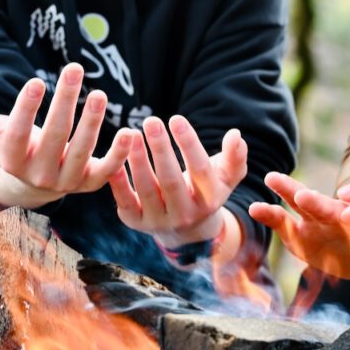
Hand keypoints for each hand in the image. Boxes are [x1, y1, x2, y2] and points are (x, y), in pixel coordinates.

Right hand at [0, 63, 133, 209]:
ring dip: (93, 122)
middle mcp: (40, 175)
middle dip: (65, 102)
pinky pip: (107, 170)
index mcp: (13, 160)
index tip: (35, 81)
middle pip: (55, 136)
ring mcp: (67, 181)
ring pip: (81, 150)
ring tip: (100, 93)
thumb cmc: (11, 147)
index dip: (26, 110)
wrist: (31, 183)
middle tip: (74, 68)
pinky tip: (129, 132)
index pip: (18, 134)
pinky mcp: (90, 184)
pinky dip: (119, 154)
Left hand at [109, 114, 246, 250]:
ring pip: (147, 190)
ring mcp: (160, 220)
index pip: (200, 170)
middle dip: (161, 149)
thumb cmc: (206, 191)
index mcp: (209, 200)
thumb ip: (235, 157)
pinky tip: (114, 160)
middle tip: (151, 121)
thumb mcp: (226, 178)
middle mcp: (185, 214)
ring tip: (131, 134)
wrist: (186, 230)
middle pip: (172, 180)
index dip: (189, 144)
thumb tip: (236, 134)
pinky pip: (125, 202)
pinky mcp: (137, 223)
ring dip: (138, 160)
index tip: (177, 119)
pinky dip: (118, 182)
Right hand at [249, 173, 349, 288]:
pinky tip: (255, 208)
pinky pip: (284, 223)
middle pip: (330, 205)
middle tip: (305, 195)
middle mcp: (343, 213)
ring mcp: (319, 221)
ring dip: (289, 191)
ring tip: (272, 178)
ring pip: (303, 204)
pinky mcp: (301, 233)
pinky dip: (270, 215)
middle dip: (318, 202)